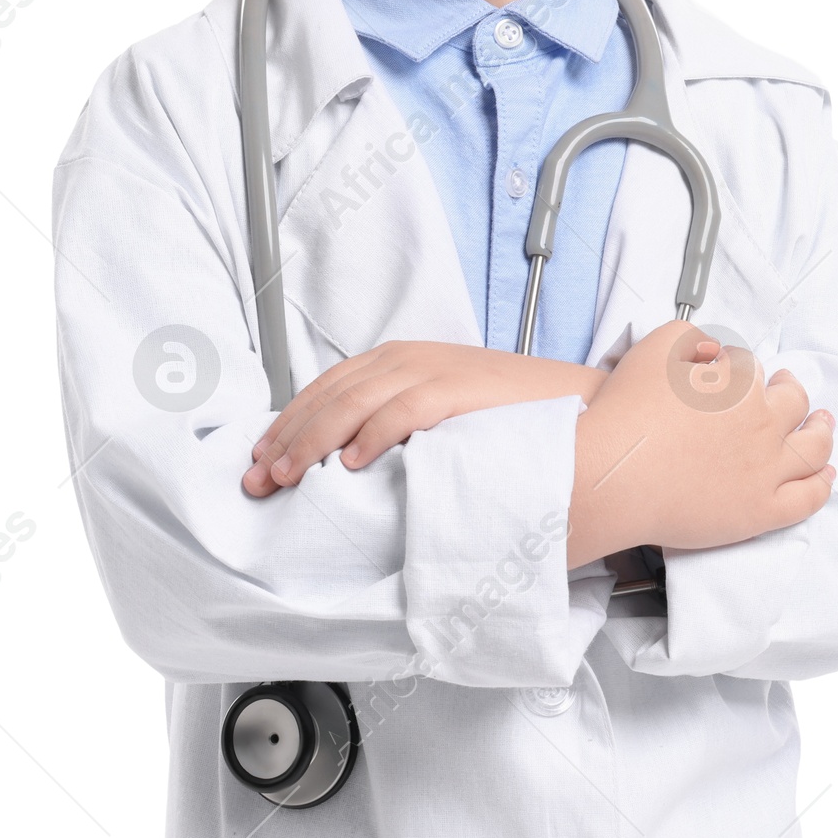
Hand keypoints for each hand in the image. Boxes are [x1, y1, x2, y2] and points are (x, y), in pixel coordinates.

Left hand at [242, 342, 603, 496]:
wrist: (578, 405)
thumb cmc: (510, 418)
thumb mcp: (441, 411)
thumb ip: (397, 423)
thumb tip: (341, 462)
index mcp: (400, 360)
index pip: (326, 387)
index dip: (287, 423)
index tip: (259, 461)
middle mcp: (410, 358)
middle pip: (330, 394)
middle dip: (287, 437)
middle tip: (260, 479)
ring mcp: (435, 370)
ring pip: (354, 400)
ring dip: (314, 439)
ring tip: (290, 475)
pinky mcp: (460, 390)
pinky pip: (404, 410)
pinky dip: (372, 434)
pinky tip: (348, 463)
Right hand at [567, 321, 834, 566]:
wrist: (614, 475)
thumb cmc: (627, 414)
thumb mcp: (654, 348)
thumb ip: (690, 336)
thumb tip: (713, 351)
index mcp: (739, 385)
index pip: (753, 370)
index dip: (742, 370)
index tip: (736, 375)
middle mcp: (761, 424)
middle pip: (792, 403)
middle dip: (791, 390)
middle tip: (787, 386)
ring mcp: (766, 471)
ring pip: (811, 449)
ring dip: (821, 432)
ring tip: (822, 425)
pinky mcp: (761, 511)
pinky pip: (806, 498)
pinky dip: (821, 484)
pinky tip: (825, 475)